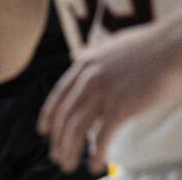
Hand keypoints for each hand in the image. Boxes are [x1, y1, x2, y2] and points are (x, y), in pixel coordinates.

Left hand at [38, 22, 181, 172]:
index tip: (43, 130)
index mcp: (84, 64)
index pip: (58, 95)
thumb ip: (96, 60)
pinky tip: (94, 165)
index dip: (48, 116)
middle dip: (57, 139)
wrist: (172, 46)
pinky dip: (95, 154)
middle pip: (64, 115)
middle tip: (56, 155)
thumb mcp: (111, 48)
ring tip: (68, 165)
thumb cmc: (150, 46)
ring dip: (70, 150)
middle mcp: (87, 78)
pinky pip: (101, 136)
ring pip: (76, 128)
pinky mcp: (121, 107)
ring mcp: (103, 92)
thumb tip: (86, 62)